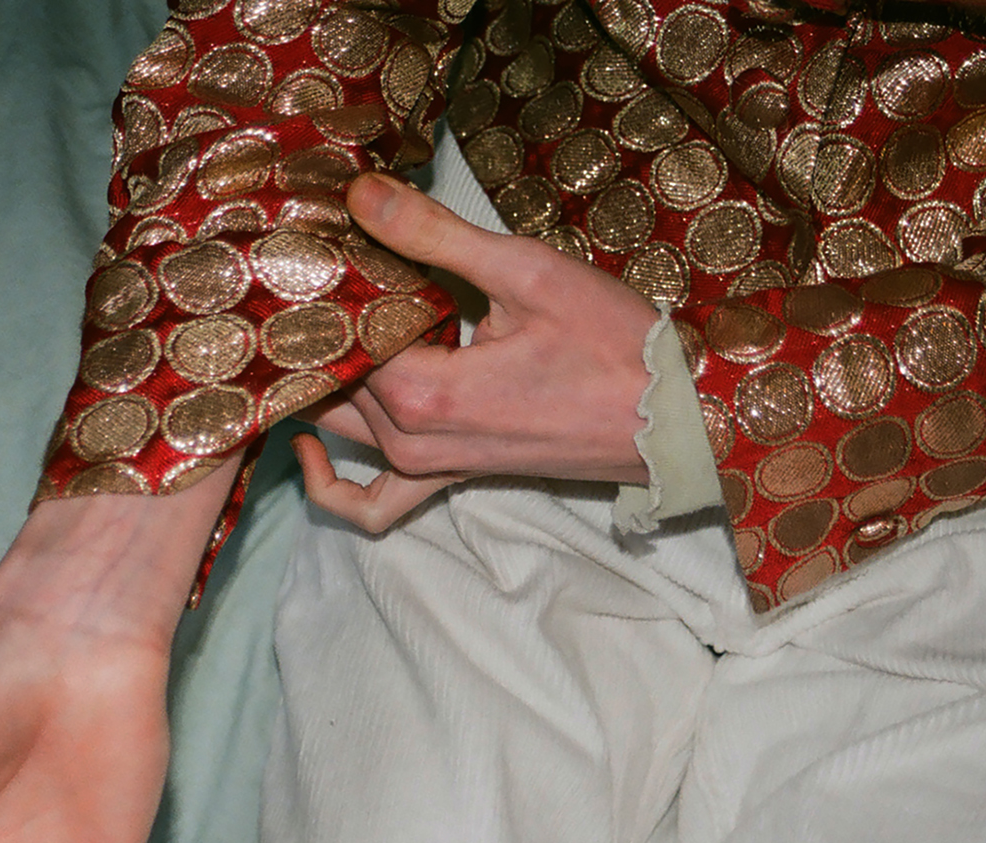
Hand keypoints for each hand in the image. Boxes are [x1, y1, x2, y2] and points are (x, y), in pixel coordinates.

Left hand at [297, 171, 659, 529]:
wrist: (671, 421)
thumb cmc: (613, 346)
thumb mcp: (525, 272)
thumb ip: (433, 235)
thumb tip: (360, 196)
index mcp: (423, 394)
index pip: (336, 335)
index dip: (328, 285)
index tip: (333, 240)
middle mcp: (411, 443)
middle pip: (328, 379)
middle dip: (321, 328)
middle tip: (328, 268)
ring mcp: (427, 470)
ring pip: (338, 427)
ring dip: (322, 381)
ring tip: (329, 323)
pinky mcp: (447, 478)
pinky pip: (368, 503)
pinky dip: (332, 484)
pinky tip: (314, 446)